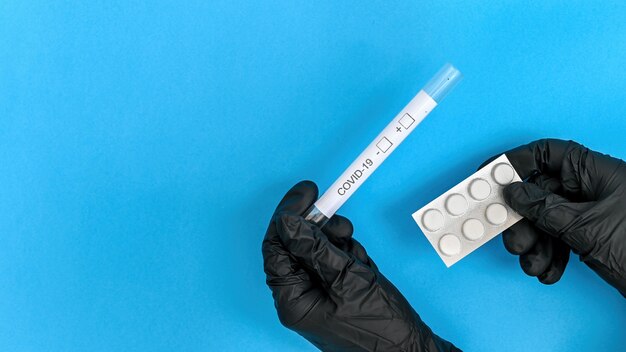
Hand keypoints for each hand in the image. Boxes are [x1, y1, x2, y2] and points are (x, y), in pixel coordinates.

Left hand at [262, 181, 459, 351]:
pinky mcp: (336, 290)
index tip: (307, 192)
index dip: (288, 215)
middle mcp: (301, 297)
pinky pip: (336, 261)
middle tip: (342, 226)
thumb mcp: (347, 280)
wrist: (412, 350)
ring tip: (361, 263)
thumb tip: (287, 223)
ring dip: (342, 246)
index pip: (276, 247)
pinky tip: (366, 269)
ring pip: (320, 249)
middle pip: (298, 246)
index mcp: (292, 300)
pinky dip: (352, 257)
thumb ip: (315, 248)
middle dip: (322, 231)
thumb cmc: (381, 328)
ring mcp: (318, 294)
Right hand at [489, 139, 625, 295]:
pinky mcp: (590, 235)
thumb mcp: (585, 227)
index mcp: (595, 171)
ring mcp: (590, 213)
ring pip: (545, 219)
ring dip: (533, 244)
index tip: (488, 176)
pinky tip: (548, 271)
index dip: (514, 162)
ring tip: (532, 263)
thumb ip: (544, 208)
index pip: (546, 154)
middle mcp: (591, 188)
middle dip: (522, 219)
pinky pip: (558, 238)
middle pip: (539, 192)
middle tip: (512, 238)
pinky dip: (548, 255)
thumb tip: (513, 193)